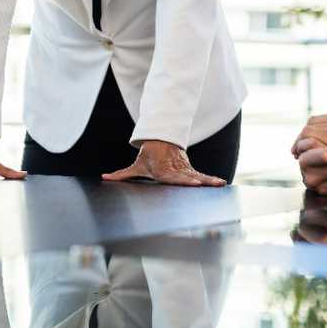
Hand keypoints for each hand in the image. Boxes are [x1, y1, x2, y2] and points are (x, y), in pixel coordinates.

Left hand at [102, 140, 225, 186]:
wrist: (160, 143)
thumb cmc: (147, 158)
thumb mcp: (135, 166)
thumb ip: (121, 174)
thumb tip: (104, 177)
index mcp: (162, 171)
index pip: (171, 176)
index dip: (180, 179)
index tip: (189, 181)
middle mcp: (175, 170)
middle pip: (185, 176)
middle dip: (193, 180)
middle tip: (201, 184)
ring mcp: (184, 170)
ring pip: (197, 175)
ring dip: (208, 180)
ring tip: (219, 183)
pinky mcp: (190, 170)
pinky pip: (201, 175)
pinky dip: (211, 179)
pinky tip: (221, 183)